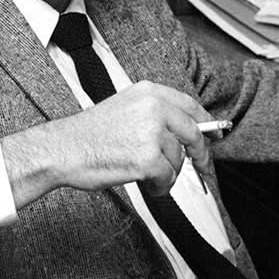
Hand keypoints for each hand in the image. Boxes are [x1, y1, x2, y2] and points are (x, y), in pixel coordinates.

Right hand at [1, 81, 212, 208]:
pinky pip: (168, 178)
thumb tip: (184, 131)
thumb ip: (154, 113)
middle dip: (200, 154)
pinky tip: (146, 184)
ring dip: (167, 173)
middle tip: (203, 168)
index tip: (215, 134)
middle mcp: (153, 108)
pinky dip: (160, 187)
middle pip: (193, 133)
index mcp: (148, 92)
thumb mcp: (124, 108)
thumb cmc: (88, 134)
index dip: (206, 122)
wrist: (63, 149)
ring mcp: (151, 132)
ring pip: (178, 160)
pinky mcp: (148, 159)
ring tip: (145, 174)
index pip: (190, 105)